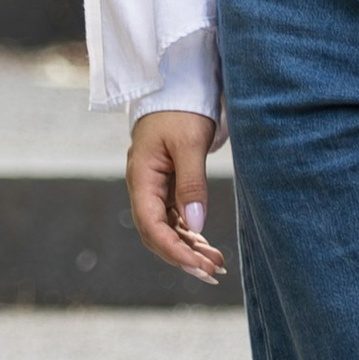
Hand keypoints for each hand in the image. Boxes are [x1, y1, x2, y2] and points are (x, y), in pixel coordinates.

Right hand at [126, 110, 225, 282]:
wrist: (177, 86)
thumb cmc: (181, 110)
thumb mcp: (190, 143)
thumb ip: (192, 184)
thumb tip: (195, 225)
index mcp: (141, 177)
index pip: (151, 224)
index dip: (173, 249)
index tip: (198, 265)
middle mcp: (144, 187)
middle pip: (156, 234)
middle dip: (182, 257)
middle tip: (213, 273)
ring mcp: (155, 188)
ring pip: (167, 229)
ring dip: (189, 249)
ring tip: (217, 265)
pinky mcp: (167, 187)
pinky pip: (175, 218)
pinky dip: (191, 235)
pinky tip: (208, 248)